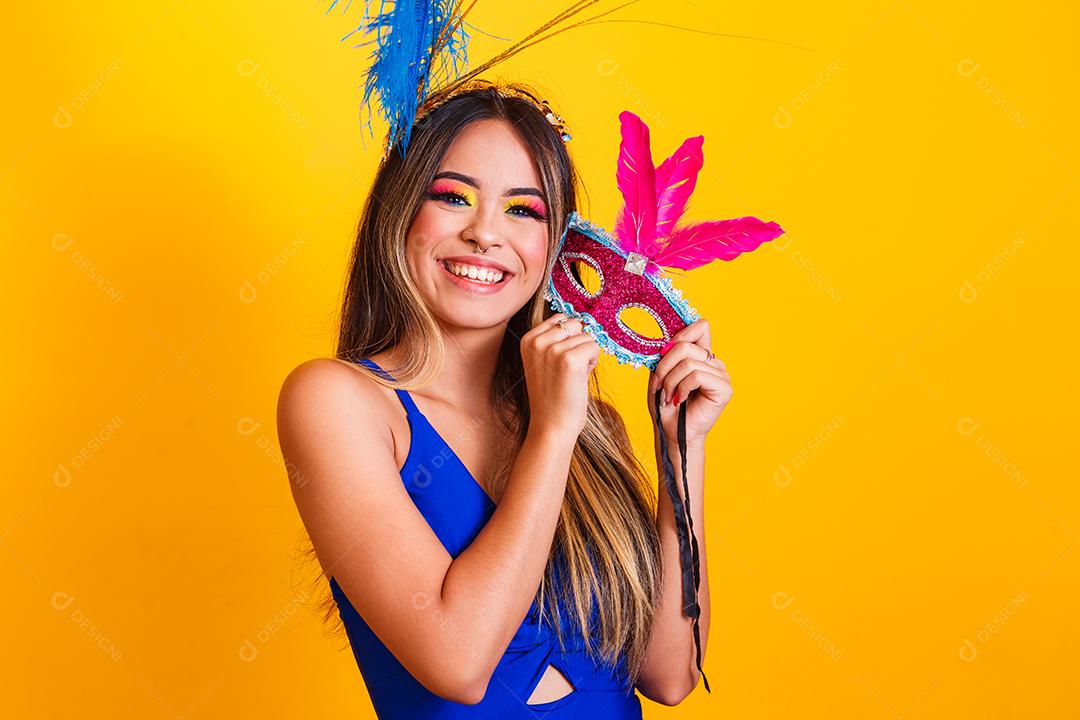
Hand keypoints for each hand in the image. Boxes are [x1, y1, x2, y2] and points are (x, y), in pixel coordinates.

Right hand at [521, 312, 599, 445]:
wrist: (551, 425)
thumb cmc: (553, 395)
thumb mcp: (544, 360)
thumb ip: (556, 338)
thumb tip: (584, 320)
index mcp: (528, 339)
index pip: (560, 318)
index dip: (569, 337)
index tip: (561, 361)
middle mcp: (537, 341)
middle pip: (575, 323)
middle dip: (579, 343)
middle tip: (569, 369)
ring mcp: (553, 349)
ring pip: (587, 336)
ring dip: (586, 355)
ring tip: (573, 376)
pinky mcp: (570, 359)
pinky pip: (595, 346)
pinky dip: (593, 362)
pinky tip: (580, 378)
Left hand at [646, 318, 731, 443]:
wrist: (672, 432)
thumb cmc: (665, 405)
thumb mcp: (659, 374)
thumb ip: (665, 355)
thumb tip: (666, 342)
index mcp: (701, 356)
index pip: (701, 326)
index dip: (680, 334)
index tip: (663, 354)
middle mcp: (714, 362)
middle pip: (685, 345)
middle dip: (664, 366)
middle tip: (658, 385)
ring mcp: (721, 375)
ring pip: (688, 362)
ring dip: (670, 381)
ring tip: (667, 396)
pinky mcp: (724, 388)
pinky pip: (696, 375)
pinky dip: (681, 388)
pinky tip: (679, 400)